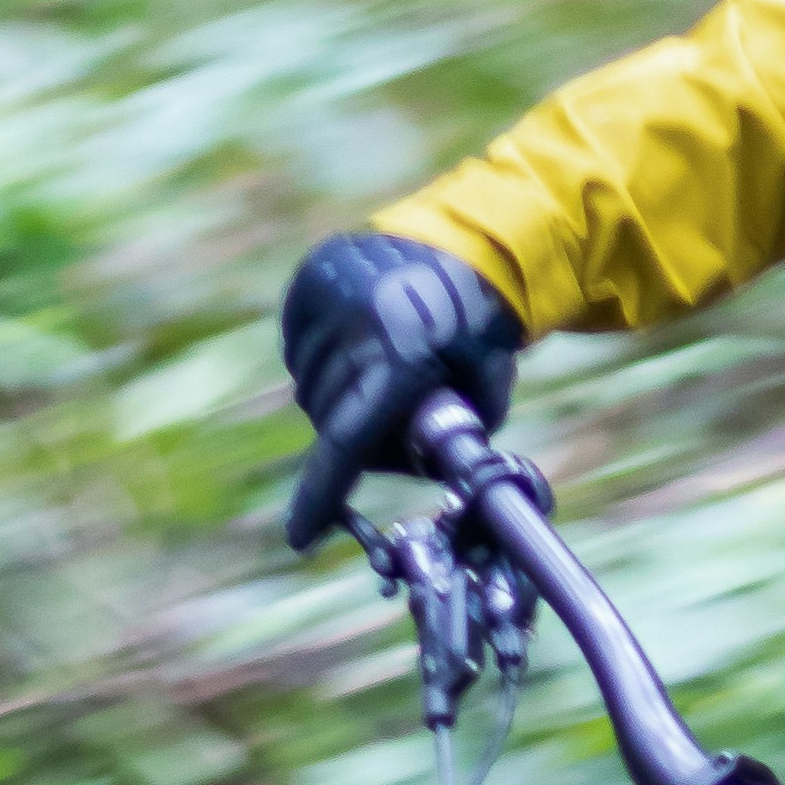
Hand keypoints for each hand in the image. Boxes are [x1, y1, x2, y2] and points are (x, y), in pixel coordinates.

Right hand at [278, 233, 523, 550]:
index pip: (348, 440)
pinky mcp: (310, 279)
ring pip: (308, 383)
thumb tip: (419, 483)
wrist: (473, 246)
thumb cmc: (481, 330)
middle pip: (328, 416)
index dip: (322, 495)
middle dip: (355, 431)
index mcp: (403, 354)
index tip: (300, 538)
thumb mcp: (487, 390)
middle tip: (394, 420)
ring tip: (383, 371)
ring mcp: (327, 294)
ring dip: (338, 393)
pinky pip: (298, 346)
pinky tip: (362, 344)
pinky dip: (324, 357)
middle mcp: (356, 322)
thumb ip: (454, 444)